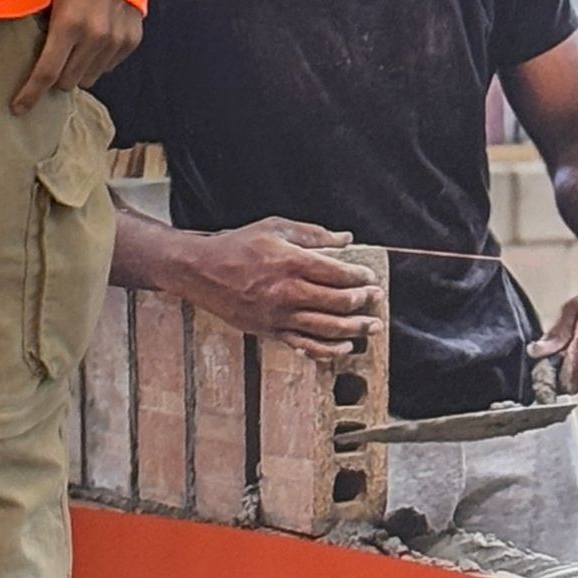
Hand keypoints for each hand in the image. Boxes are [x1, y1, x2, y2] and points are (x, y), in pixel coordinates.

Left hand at [11, 0, 142, 114]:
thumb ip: (34, 14)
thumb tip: (11, 36)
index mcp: (69, 24)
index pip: (46, 72)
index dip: (30, 94)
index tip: (17, 108)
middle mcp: (95, 37)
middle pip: (67, 81)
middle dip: (55, 76)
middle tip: (49, 61)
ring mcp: (116, 40)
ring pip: (90, 77)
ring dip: (77, 69)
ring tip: (72, 48)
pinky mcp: (131, 39)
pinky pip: (109, 65)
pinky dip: (97, 58)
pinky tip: (92, 39)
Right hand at [179, 218, 384, 360]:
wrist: (201, 271)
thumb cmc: (237, 245)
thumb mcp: (274, 227)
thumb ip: (312, 233)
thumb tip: (344, 238)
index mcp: (290, 262)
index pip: (337, 273)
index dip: (360, 277)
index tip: (370, 277)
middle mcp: (288, 291)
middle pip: (338, 303)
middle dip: (363, 302)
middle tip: (377, 300)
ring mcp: (279, 315)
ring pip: (327, 329)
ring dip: (355, 330)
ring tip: (372, 327)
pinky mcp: (270, 331)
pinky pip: (306, 346)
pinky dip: (328, 350)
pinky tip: (344, 348)